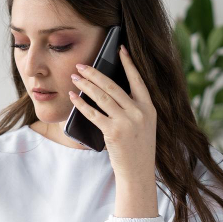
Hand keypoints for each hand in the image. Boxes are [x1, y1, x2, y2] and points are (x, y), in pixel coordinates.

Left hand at [67, 44, 156, 185]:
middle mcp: (139, 112)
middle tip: (81, 65)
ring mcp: (127, 122)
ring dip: (86, 85)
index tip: (120, 49)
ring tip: (74, 77)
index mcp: (148, 108)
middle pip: (113, 86)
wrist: (138, 173)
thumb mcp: (144, 125)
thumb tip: (109, 91)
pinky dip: (81, 104)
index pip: (138, 80)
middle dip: (95, 73)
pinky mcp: (113, 132)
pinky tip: (74, 97)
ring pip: (102, 97)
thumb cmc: (138, 149)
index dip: (128, 63)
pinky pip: (93, 114)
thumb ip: (133, 108)